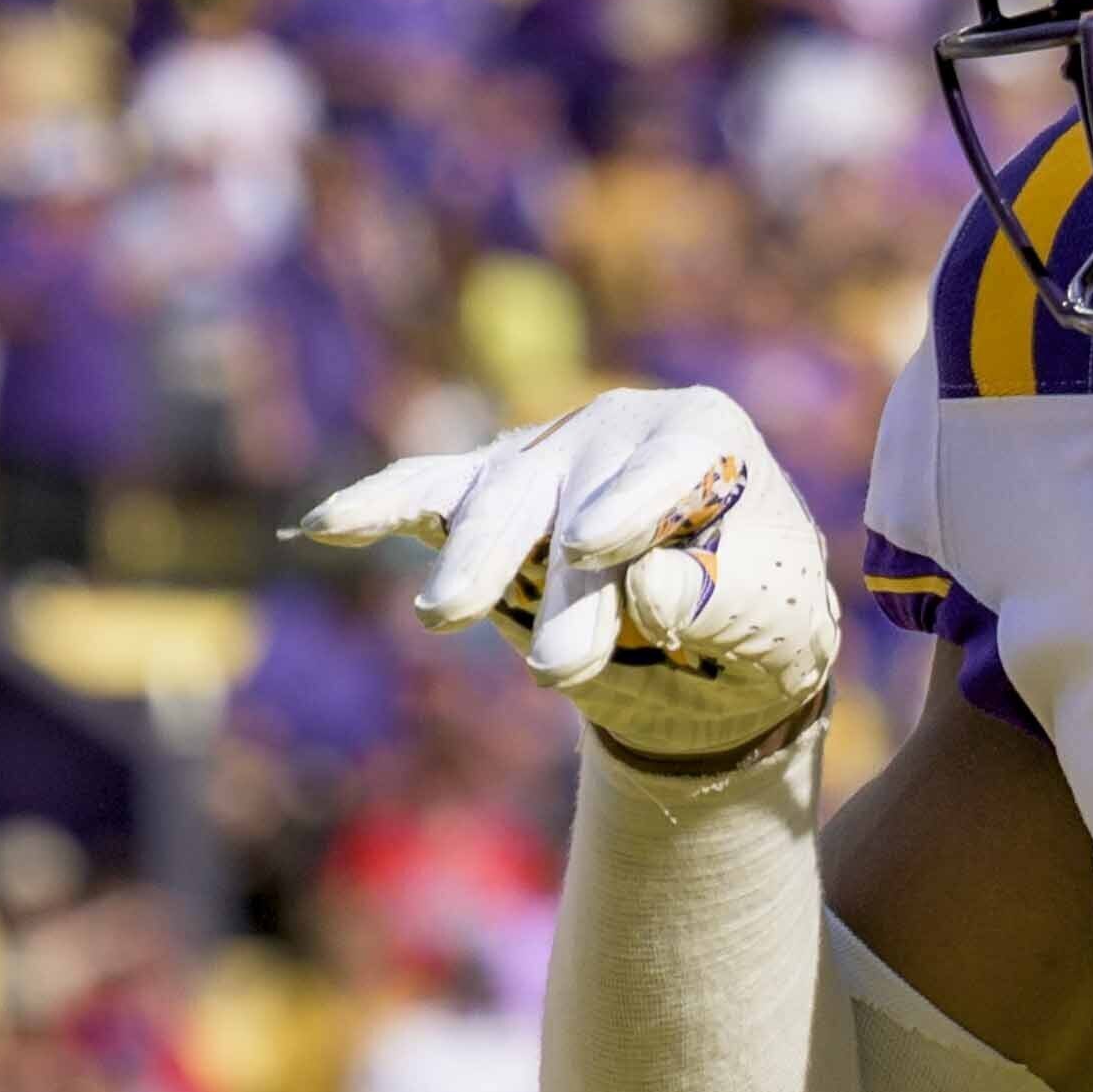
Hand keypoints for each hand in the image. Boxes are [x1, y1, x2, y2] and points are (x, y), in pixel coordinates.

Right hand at [295, 384, 838, 768]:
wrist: (715, 643)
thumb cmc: (758, 611)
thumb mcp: (770, 613)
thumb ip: (718, 596)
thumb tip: (653, 588)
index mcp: (701, 432)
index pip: (665, 462)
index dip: (629, 504)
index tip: (592, 543)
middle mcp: (616, 428)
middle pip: (566, 491)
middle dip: (546, 570)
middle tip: (549, 663)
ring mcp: (545, 457)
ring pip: (494, 498)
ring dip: (470, 558)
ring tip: (444, 617)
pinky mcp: (489, 497)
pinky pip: (427, 494)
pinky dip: (377, 507)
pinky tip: (323, 526)